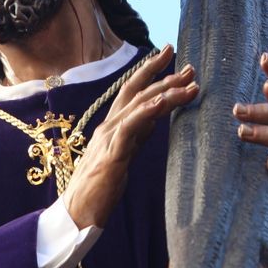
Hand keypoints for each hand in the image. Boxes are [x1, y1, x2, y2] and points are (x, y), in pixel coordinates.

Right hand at [65, 46, 197, 228]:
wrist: (77, 213)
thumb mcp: (123, 154)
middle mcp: (108, 126)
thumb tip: (155, 119)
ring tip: (190, 85)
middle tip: (190, 67)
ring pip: (138, 106)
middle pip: (138, 92)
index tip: (170, 54)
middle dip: (165, 76)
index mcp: (111, 125)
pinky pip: (130, 129)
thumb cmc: (98, 187)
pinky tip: (161, 104)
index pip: (132, 90)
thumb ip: (137, 134)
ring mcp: (108, 138)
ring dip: (166, 93)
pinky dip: (146, 113)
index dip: (150, 70)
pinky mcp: (111, 155)